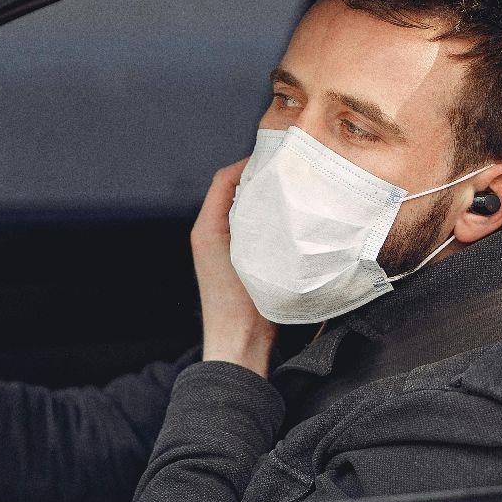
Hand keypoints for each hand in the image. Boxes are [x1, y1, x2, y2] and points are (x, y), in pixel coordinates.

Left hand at [191, 160, 277, 376]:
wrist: (240, 346)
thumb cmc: (240, 306)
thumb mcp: (246, 255)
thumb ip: (249, 216)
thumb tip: (266, 183)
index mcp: (207, 227)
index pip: (225, 178)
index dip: (250, 162)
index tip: (279, 156)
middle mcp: (211, 232)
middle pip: (235, 189)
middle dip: (261, 176)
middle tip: (292, 170)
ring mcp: (226, 246)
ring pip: (246, 206)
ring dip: (267, 197)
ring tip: (295, 190)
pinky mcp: (242, 259)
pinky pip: (254, 226)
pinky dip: (269, 216)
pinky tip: (291, 219)